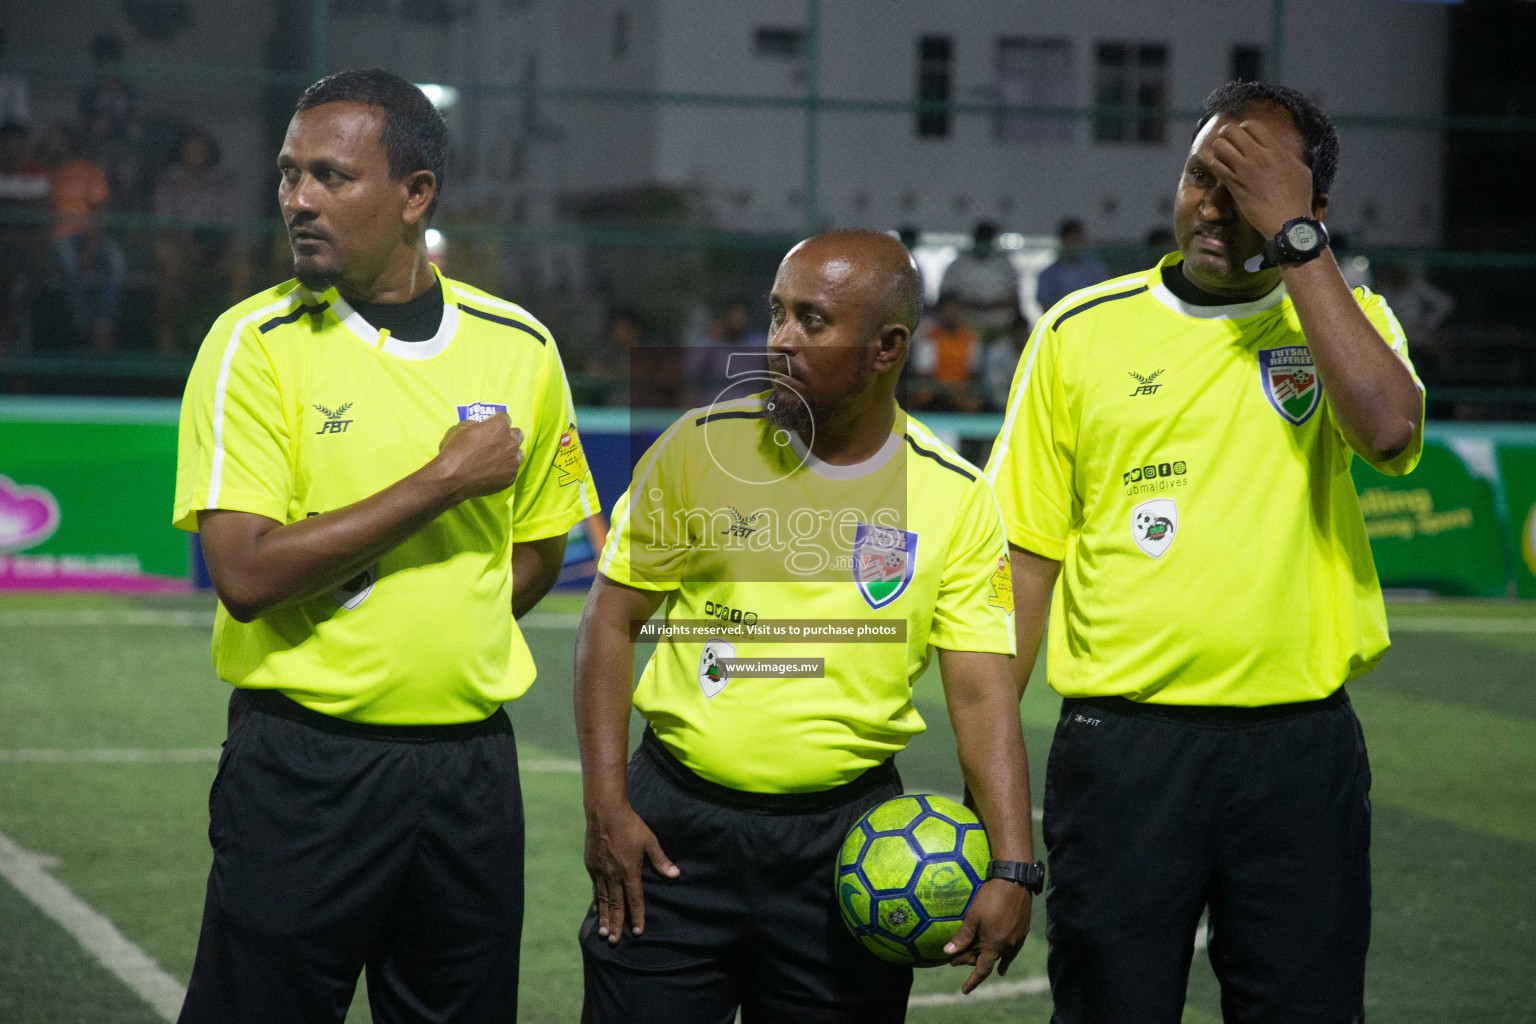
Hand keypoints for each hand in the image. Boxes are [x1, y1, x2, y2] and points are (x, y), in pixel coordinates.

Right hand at [432, 413, 523, 501]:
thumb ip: (474, 425)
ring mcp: (513, 461)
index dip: (496, 422)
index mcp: (500, 426)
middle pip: (517, 434)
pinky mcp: (511, 477)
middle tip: (495, 443)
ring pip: (518, 453)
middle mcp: (511, 442)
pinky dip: (504, 470)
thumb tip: (479, 427)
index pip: (505, 418)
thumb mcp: (459, 428)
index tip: (490, 427)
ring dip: (509, 453)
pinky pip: (512, 470)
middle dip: (508, 436)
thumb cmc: (453, 451)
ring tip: (495, 460)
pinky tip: (492, 473)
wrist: (452, 479)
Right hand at [583, 802, 679, 943]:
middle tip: (615, 941)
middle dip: (616, 924)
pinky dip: (596, 900)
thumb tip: (676, 874)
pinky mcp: (591, 865)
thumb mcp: (649, 841)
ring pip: (603, 899)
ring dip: (604, 917)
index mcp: (629, 870)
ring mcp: (600, 871)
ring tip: (603, 933)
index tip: (638, 932)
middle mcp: (613, 875)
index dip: (637, 916)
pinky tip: (596, 909)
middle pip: (616, 904)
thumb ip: (661, 860)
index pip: (635, 899)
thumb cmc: (631, 825)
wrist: (605, 811)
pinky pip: (595, 888)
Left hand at [944, 879, 1030, 994]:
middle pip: (988, 960)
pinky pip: (1011, 950)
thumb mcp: (973, 917)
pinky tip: (1003, 965)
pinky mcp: (1023, 932)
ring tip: (974, 960)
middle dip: (971, 961)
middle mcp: (1008, 947)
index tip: (964, 990)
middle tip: (956, 959)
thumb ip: (962, 937)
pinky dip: (1004, 957)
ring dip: (986, 957)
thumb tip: (947, 953)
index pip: (982, 970)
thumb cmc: (991, 898)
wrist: (1015, 882)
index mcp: (994, 945)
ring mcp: (1017, 940)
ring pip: (1000, 955)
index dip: (972, 981)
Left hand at [1208, 120, 1314, 238]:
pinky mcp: (1233, 186)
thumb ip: (1285, 155)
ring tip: (1223, 155)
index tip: (1245, 136)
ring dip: (1219, 149)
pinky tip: (1222, 170)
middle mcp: (1258, 157)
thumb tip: (1276, 148)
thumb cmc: (1298, 198)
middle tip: (1228, 141)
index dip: (1245, 127)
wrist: (1287, 222)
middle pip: (1231, 131)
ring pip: (1219, 147)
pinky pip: (1216, 166)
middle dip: (1226, 133)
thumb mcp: (1300, 170)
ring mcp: (1243, 171)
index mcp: (1275, 150)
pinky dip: (1216, 165)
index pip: (1252, 125)